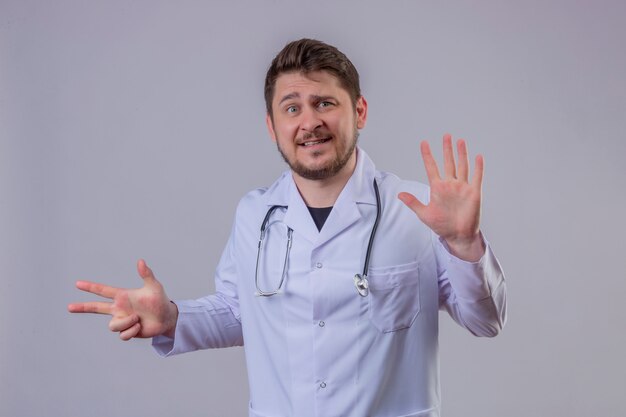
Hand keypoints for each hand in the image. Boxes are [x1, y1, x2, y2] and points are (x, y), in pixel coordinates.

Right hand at [68, 259, 177, 340]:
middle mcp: (119, 308)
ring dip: (126, 322)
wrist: (166, 318)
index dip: (90, 287)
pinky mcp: (127, 331)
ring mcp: (122, 320)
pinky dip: (132, 330)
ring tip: (138, 319)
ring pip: (113, 325)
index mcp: (122, 296)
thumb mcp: (154, 286)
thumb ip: (146, 274)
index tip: (78, 283)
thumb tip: (140, 261)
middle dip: (83, 307)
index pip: (103, 291)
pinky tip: (140, 326)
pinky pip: (122, 334)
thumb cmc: (160, 300)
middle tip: (69, 306)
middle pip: (96, 308)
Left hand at [398, 134, 484, 261]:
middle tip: (446, 135)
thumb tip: (399, 195)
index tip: (424, 143)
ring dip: (461, 154)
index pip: (431, 167)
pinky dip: (478, 167)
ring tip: (460, 141)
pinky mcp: (474, 192)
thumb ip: (413, 203)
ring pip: (462, 166)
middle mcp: (450, 184)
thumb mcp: (424, 214)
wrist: (458, 235)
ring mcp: (462, 187)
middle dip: (447, 149)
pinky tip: (478, 156)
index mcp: (437, 188)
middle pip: (448, 162)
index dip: (427, 155)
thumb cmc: (441, 225)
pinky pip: (477, 177)